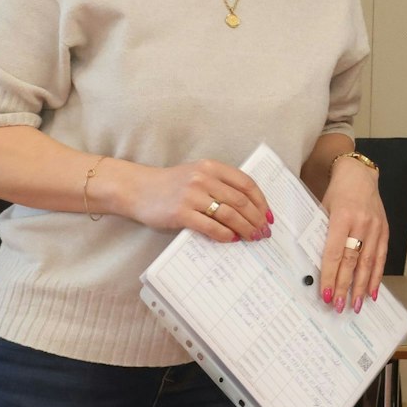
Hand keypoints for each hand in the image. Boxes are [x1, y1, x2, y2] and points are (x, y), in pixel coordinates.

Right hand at [128, 159, 270, 243]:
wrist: (137, 189)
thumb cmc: (171, 185)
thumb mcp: (197, 175)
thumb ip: (220, 185)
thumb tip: (248, 208)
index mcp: (212, 167)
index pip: (246, 184)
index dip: (261, 201)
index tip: (268, 215)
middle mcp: (204, 178)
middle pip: (241, 201)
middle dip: (256, 218)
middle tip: (264, 231)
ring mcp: (192, 195)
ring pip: (229, 214)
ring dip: (245, 228)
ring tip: (252, 237)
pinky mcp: (180, 213)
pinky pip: (210, 226)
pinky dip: (225, 234)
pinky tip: (232, 240)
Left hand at [318, 156, 388, 313]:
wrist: (359, 174)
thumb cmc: (336, 192)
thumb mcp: (322, 209)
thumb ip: (321, 234)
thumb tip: (315, 267)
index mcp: (342, 217)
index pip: (335, 253)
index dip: (330, 276)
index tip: (325, 294)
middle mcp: (362, 223)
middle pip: (352, 261)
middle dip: (345, 286)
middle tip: (338, 306)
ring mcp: (376, 227)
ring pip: (369, 262)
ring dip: (362, 286)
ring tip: (356, 305)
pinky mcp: (385, 229)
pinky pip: (381, 257)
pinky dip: (377, 275)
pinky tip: (373, 291)